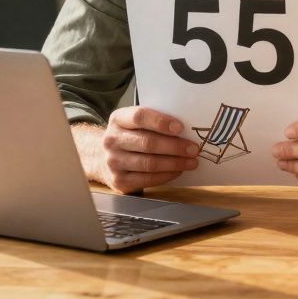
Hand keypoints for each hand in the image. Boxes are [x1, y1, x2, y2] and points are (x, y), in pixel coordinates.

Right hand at [77, 106, 199, 193]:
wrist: (104, 159)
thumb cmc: (130, 137)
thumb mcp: (135, 124)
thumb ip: (154, 122)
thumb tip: (187, 127)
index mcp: (118, 119)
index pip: (139, 116)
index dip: (161, 122)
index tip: (181, 127)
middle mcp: (112, 140)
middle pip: (147, 143)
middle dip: (175, 146)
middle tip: (193, 149)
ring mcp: (113, 162)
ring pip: (149, 163)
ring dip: (175, 163)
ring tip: (191, 162)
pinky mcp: (119, 181)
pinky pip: (147, 179)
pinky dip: (166, 175)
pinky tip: (178, 171)